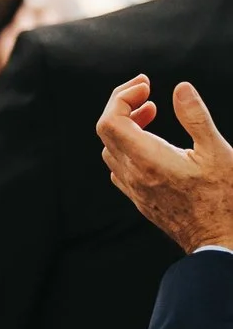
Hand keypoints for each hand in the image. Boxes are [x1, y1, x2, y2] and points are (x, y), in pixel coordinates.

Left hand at [98, 75, 232, 252]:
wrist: (222, 243)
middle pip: (107, 132)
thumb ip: (196, 118)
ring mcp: (135, 190)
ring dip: (125, 126)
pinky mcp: (141, 200)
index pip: (110, 121)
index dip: (121, 97)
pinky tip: (152, 143)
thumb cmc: (227, 199)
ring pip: (112, 150)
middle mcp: (134, 176)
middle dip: (123, 105)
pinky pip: (120, 168)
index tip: (146, 85)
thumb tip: (180, 88)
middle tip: (147, 92)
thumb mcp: (218, 152)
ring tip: (152, 113)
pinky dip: (128, 147)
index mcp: (148, 161)